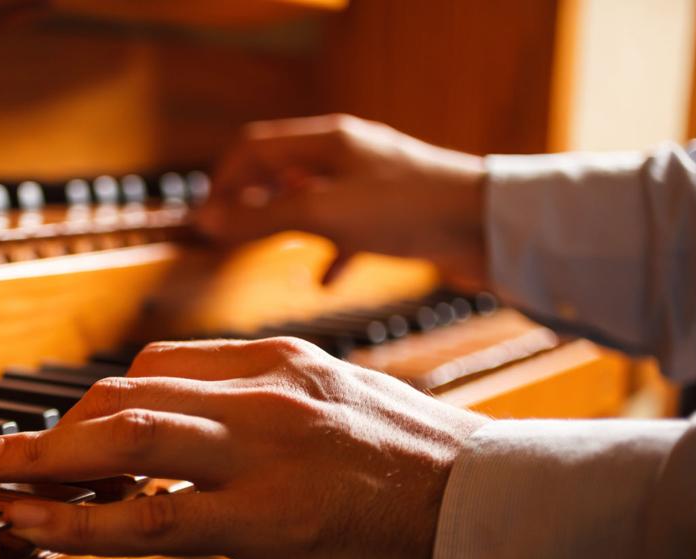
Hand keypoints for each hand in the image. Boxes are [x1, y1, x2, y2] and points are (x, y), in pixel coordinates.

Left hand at [0, 338, 487, 558]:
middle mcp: (263, 393)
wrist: (499, 516)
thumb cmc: (425, 473)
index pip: (158, 367)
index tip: (59, 436)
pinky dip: (78, 521)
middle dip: (46, 429)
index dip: (92, 406)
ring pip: (122, 437)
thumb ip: (272, 408)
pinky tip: (35, 530)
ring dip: (37, 461)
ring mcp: (263, 451)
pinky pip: (149, 515)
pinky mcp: (268, 518)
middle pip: (124, 392)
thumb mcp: (344, 408)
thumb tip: (205, 432)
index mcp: (279, 364)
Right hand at [197, 114, 488, 290]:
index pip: (255, 148)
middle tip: (228, 237)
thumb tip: (207, 223)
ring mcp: (371, 185)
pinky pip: (347, 231)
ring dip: (285, 224)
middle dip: (251, 202)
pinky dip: (328, 253)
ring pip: (311, 201)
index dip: (223, 182)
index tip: (206, 221)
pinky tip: (323, 281)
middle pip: (281, 172)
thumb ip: (262, 218)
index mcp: (327, 142)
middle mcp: (347, 156)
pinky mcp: (394, 216)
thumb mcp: (323, 213)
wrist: (489, 226)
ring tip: (268, 251)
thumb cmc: (409, 209)